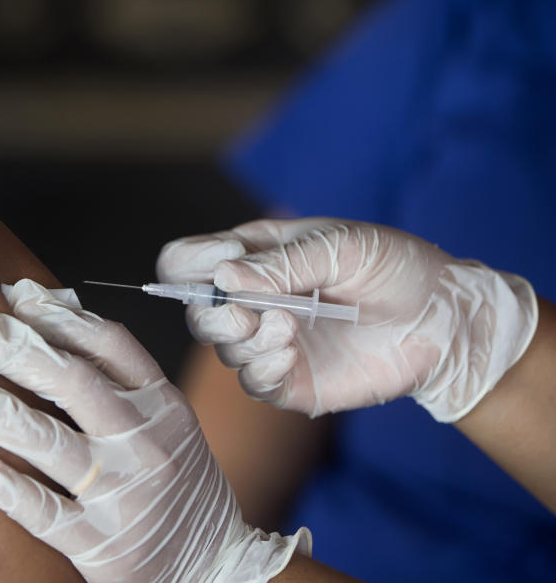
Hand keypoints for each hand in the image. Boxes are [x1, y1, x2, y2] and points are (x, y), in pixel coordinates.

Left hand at [0, 279, 309, 582]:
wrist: (215, 566)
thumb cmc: (179, 484)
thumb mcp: (167, 420)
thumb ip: (120, 377)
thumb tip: (56, 314)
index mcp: (162, 405)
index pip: (111, 344)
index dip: (60, 314)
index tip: (18, 295)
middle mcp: (144, 443)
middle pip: (74, 381)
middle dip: (17, 346)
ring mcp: (122, 494)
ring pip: (48, 440)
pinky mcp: (101, 544)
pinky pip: (45, 512)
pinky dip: (8, 486)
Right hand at [157, 218, 537, 420]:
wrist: (443, 320)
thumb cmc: (394, 268)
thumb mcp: (341, 247)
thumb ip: (282, 264)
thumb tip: (223, 278)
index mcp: (254, 256)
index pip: (186, 260)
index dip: (189, 265)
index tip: (225, 266)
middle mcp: (253, 300)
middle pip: (195, 311)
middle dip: (214, 315)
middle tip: (251, 314)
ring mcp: (269, 341)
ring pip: (222, 348)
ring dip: (247, 340)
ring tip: (291, 328)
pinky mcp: (289, 380)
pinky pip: (252, 383)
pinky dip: (262, 370)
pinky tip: (290, 355)